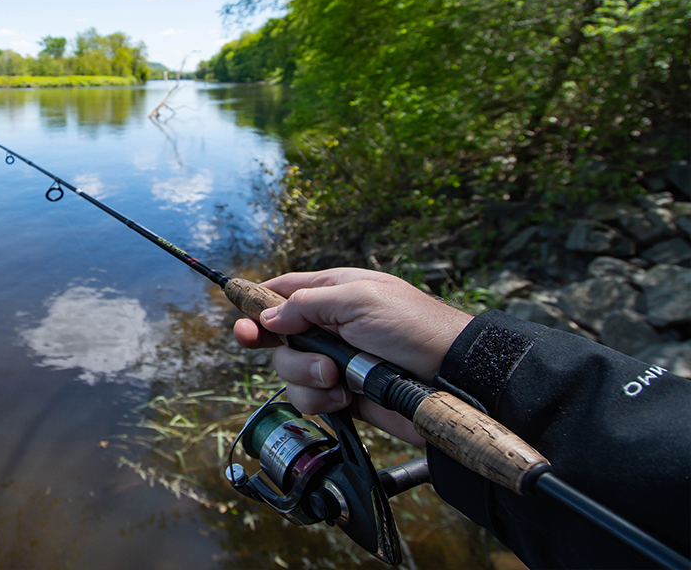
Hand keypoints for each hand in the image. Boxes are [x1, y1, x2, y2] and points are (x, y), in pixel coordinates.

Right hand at [233, 268, 472, 445]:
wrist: (451, 378)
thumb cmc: (414, 327)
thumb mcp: (358, 299)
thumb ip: (307, 304)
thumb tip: (269, 317)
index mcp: (332, 292)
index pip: (282, 294)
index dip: (256, 307)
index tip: (241, 321)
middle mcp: (329, 327)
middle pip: (277, 340)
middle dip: (283, 350)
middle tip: (275, 349)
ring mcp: (334, 362)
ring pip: (289, 373)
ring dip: (308, 377)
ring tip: (339, 377)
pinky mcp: (342, 394)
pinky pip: (309, 400)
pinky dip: (323, 400)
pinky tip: (348, 396)